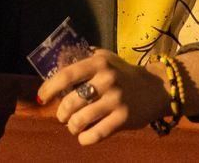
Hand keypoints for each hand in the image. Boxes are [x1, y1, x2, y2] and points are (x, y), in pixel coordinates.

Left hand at [38, 49, 172, 146]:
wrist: (157, 88)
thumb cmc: (125, 73)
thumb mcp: (107, 59)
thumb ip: (85, 61)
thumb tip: (57, 66)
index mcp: (99, 63)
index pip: (67, 75)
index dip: (50, 88)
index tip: (41, 98)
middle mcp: (106, 80)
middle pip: (70, 102)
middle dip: (61, 113)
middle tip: (62, 116)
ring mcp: (116, 100)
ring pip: (80, 120)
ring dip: (72, 126)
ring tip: (74, 126)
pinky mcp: (123, 118)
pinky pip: (96, 133)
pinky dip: (85, 138)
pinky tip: (84, 137)